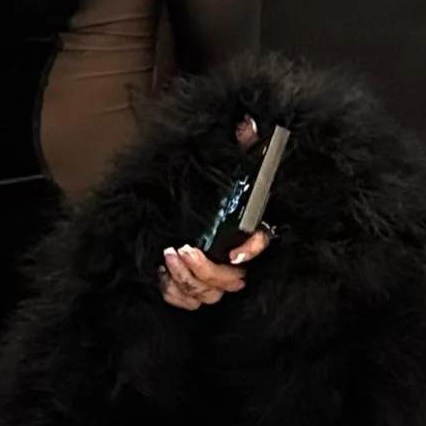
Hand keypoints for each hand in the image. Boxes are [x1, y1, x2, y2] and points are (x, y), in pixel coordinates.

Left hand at [160, 114, 275, 309]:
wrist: (167, 216)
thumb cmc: (202, 192)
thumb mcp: (221, 167)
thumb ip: (240, 144)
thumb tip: (247, 123)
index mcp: (244, 231)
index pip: (262, 241)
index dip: (253, 249)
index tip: (236, 250)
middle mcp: (231, 257)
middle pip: (232, 279)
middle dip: (208, 270)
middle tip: (184, 250)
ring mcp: (212, 275)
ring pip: (209, 294)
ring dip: (188, 280)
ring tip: (169, 257)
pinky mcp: (190, 287)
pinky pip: (188, 302)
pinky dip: (175, 292)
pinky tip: (163, 275)